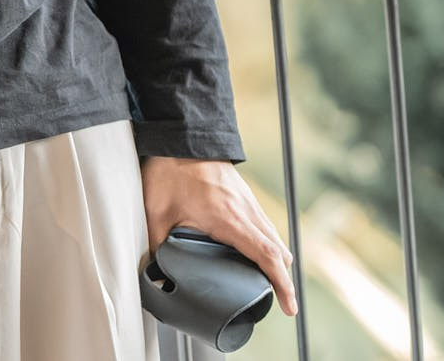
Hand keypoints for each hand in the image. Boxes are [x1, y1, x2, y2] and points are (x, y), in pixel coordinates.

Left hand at [140, 157, 297, 316]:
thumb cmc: (169, 171)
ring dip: (275, 259)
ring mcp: (249, 202)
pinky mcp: (245, 195)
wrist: (181, 136)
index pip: (267, 256)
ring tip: (264, 280)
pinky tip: (252, 250)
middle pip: (278, 251)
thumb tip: (155, 276)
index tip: (289, 307)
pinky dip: (267, 242)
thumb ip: (157, 246)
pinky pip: (265, 224)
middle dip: (281, 278)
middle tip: (276, 300)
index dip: (282, 284)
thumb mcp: (156, 212)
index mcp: (230, 219)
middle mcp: (247, 211)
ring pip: (274, 236)